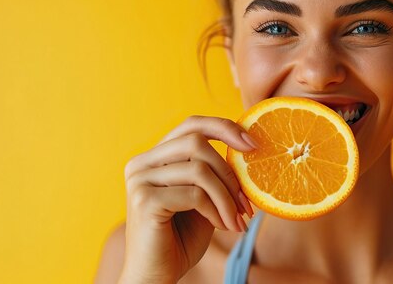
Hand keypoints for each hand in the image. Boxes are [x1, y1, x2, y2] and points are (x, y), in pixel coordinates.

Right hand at [119, 116, 256, 283]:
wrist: (156, 276)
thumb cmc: (181, 239)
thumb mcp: (203, 199)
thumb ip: (214, 174)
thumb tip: (248, 146)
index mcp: (154, 157)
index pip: (191, 125)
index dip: (224, 127)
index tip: (253, 144)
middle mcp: (141, 163)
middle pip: (196, 142)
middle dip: (229, 172)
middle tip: (247, 202)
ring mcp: (140, 180)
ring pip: (200, 169)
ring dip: (227, 197)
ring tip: (237, 220)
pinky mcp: (144, 200)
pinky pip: (195, 194)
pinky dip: (216, 210)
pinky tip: (222, 227)